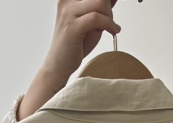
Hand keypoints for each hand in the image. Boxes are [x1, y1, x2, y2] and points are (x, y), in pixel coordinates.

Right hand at [18, 1, 121, 119]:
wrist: (58, 66)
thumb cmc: (74, 46)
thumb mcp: (91, 22)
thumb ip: (100, 9)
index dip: (105, 2)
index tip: (110, 10)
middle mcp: (66, 2)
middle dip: (108, 8)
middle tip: (109, 22)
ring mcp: (67, 13)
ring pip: (100, 3)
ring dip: (109, 16)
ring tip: (109, 28)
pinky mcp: (71, 27)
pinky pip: (96, 18)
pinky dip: (109, 24)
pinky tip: (113, 31)